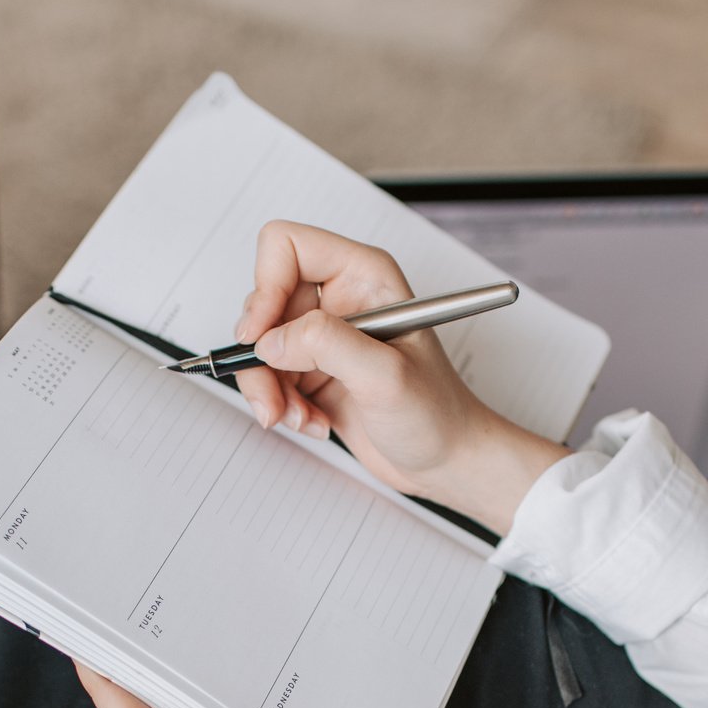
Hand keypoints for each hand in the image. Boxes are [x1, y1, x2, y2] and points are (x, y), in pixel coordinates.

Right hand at [232, 220, 570, 532]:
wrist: (447, 461)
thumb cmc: (438, 414)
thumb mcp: (385, 376)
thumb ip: (327, 345)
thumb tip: (271, 340)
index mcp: (364, 275)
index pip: (287, 246)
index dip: (265, 287)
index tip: (260, 336)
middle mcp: (341, 297)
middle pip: (264, 302)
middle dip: (262, 355)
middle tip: (275, 396)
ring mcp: (325, 336)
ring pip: (261, 345)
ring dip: (269, 388)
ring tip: (300, 418)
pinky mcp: (314, 370)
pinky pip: (269, 377)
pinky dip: (281, 405)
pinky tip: (313, 422)